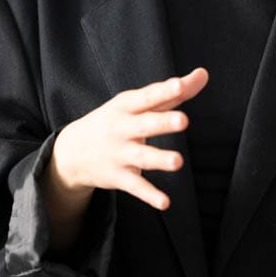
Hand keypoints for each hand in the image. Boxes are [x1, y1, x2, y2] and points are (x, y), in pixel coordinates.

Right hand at [50, 67, 208, 210]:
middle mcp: (122, 128)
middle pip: (145, 124)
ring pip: (142, 157)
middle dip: (163, 122)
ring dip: (159, 159)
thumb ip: (172, 92)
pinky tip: (164, 202)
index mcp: (127, 106)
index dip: (164, 91)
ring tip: (177, 162)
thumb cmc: (115, 121)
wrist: (71, 151)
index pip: (148, 96)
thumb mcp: (137, 103)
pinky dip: (149, 195)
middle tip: (183, 120)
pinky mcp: (118, 176)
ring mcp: (119, 153)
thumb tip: (203, 74)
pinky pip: (135, 186)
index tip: (180, 85)